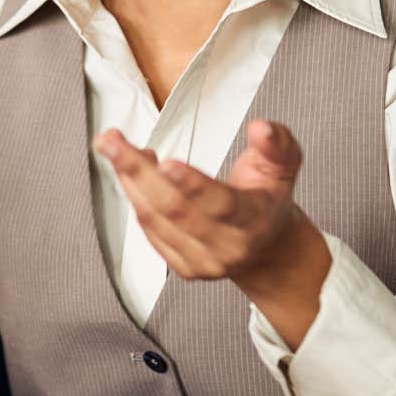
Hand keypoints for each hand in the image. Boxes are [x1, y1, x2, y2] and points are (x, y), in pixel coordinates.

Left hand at [94, 120, 331, 343]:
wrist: (266, 249)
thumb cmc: (268, 199)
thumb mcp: (284, 166)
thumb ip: (276, 144)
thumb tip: (260, 128)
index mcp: (255, 220)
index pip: (221, 204)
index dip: (192, 184)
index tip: (165, 162)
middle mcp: (228, 247)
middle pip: (175, 209)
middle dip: (138, 172)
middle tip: (111, 141)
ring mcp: (203, 262)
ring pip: (155, 219)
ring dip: (129, 180)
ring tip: (115, 146)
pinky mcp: (183, 267)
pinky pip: (149, 230)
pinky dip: (134, 196)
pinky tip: (129, 170)